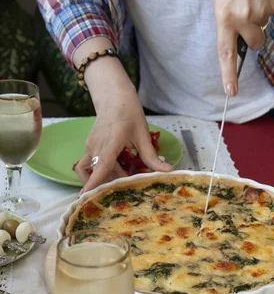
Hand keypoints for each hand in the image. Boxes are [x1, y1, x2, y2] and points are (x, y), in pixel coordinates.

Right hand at [72, 40, 171, 192]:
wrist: (113, 97)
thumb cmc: (129, 112)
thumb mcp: (142, 134)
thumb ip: (151, 157)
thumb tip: (167, 171)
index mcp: (111, 143)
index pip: (100, 167)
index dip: (93, 183)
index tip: (85, 196)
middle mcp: (96, 146)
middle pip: (98, 173)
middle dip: (108, 184)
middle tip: (125, 188)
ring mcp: (90, 146)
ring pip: (92, 170)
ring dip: (103, 178)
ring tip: (122, 178)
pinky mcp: (88, 146)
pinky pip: (89, 163)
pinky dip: (98, 170)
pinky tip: (115, 170)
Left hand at [214, 0, 273, 96]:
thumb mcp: (220, 1)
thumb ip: (226, 26)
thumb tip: (236, 48)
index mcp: (224, 18)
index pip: (226, 53)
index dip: (228, 74)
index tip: (231, 92)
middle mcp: (243, 18)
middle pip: (255, 45)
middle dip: (254, 38)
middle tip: (248, 17)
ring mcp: (260, 12)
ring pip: (264, 30)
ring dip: (260, 20)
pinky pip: (272, 17)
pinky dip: (268, 8)